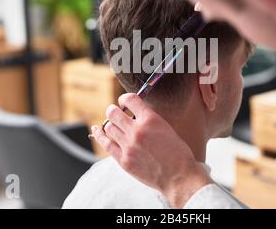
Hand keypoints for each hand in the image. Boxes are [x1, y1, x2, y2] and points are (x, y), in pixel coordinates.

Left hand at [92, 93, 212, 207]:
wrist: (178, 176)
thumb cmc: (177, 152)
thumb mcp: (166, 128)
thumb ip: (148, 120)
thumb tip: (134, 115)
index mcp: (151, 119)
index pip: (129, 99)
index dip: (124, 99)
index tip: (124, 102)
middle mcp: (137, 130)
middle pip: (113, 112)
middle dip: (113, 110)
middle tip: (116, 112)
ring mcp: (128, 146)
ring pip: (108, 127)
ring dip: (110, 124)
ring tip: (114, 125)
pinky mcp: (123, 160)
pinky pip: (105, 143)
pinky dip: (99, 134)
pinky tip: (97, 130)